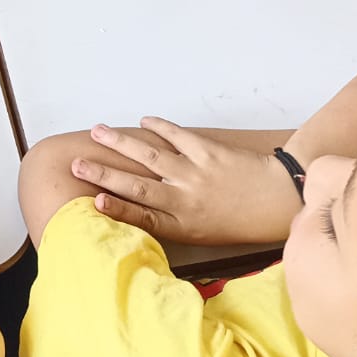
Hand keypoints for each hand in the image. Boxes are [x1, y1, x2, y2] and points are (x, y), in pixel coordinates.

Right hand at [74, 117, 300, 244]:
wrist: (279, 200)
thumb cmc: (239, 221)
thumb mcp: (203, 234)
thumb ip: (171, 221)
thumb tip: (135, 208)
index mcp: (184, 225)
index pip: (142, 216)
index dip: (117, 208)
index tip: (94, 201)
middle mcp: (186, 199)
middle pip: (138, 185)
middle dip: (104, 174)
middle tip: (77, 164)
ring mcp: (196, 173)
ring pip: (151, 156)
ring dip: (121, 143)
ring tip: (97, 132)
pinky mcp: (209, 151)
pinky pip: (178, 136)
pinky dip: (159, 127)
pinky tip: (143, 122)